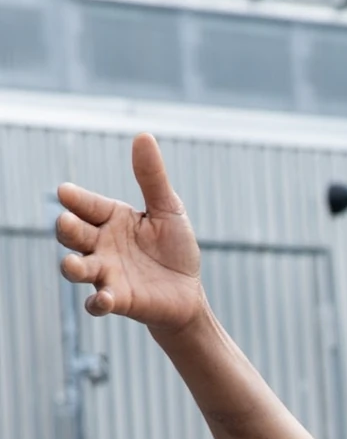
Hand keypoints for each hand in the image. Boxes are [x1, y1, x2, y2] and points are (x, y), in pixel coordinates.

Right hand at [56, 134, 205, 333]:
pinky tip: (104, 300)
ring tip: (72, 265)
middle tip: (66, 223)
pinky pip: (98, 303)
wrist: (188, 292)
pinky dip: (98, 302)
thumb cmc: (174, 250)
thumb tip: (143, 136)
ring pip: (77, 268)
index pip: (86, 204)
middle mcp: (101, 245)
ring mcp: (106, 273)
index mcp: (111, 218)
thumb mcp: (168, 211)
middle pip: (73, 234)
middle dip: (67, 229)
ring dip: (72, 266)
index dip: (75, 199)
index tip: (66, 192)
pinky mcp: (118, 300)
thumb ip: (152, 179)